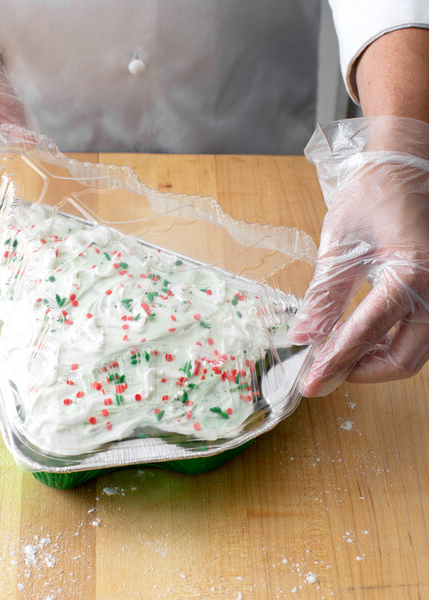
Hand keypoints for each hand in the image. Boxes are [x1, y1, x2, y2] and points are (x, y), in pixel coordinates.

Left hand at [290, 117, 428, 395]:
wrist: (404, 166)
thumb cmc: (373, 196)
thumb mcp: (340, 246)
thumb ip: (324, 296)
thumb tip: (303, 336)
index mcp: (413, 274)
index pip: (367, 335)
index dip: (335, 364)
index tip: (310, 384)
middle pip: (404, 360)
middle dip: (360, 372)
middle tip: (323, 373)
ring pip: (413, 351)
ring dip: (374, 361)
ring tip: (336, 356)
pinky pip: (417, 334)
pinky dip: (387, 344)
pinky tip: (358, 339)